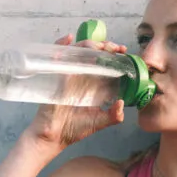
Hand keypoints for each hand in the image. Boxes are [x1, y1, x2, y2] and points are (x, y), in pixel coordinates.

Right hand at [25, 33, 127, 148]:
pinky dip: (61, 45)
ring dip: (89, 44)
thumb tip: (122, 103)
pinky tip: (68, 39)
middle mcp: (80, 76)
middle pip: (91, 53)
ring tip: (99, 46)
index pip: (103, 62)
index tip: (123, 51)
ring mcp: (67, 75)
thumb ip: (114, 116)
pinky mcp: (56, 77)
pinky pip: (57, 57)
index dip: (113, 54)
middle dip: (104, 46)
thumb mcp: (99, 122)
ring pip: (77, 51)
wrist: (53, 137)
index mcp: (92, 84)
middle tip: (115, 48)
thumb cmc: (74, 129)